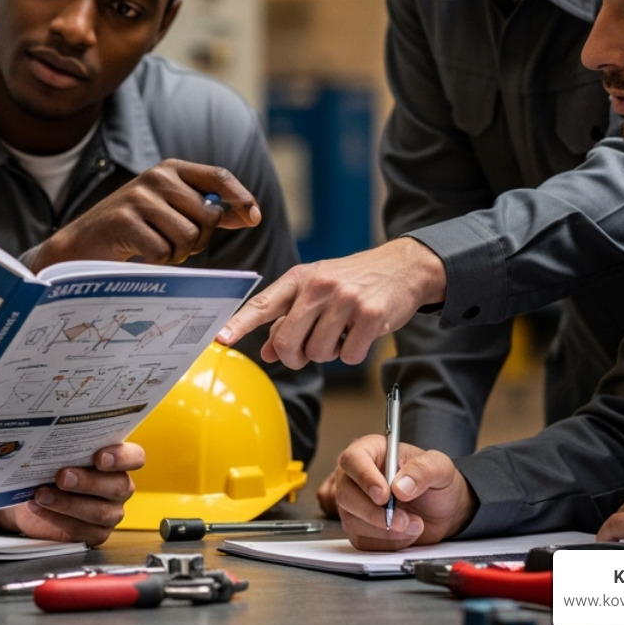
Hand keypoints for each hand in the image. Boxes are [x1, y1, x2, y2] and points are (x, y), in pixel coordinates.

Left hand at [0, 442, 144, 545]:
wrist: (34, 496)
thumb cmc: (51, 468)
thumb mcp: (59, 454)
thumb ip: (65, 446)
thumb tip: (51, 438)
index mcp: (117, 462)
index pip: (135, 457)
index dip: (122, 458)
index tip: (99, 457)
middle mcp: (119, 487)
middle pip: (118, 486)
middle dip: (88, 481)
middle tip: (62, 476)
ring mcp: (111, 513)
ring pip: (101, 512)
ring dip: (68, 503)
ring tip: (42, 494)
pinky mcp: (96, 534)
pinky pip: (83, 531)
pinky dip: (58, 518)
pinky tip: (40, 508)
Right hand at [29, 160, 259, 269]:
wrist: (82, 243)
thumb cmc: (132, 227)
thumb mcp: (169, 208)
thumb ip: (204, 208)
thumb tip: (248, 214)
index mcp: (170, 169)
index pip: (217, 176)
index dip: (240, 197)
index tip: (254, 218)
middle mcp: (156, 177)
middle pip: (207, 216)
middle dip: (200, 240)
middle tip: (177, 244)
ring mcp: (139, 197)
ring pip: (188, 236)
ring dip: (178, 253)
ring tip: (157, 248)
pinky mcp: (125, 221)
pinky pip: (165, 251)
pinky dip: (159, 261)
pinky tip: (143, 254)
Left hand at [216, 237, 446, 366]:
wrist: (402, 267)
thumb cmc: (354, 280)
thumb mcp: (317, 291)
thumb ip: (289, 319)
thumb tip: (266, 352)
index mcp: (299, 278)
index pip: (263, 304)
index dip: (240, 324)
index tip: (221, 339)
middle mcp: (318, 286)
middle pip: (287, 341)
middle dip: (295, 356)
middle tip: (309, 350)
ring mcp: (344, 299)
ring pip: (318, 353)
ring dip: (329, 353)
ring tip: (342, 331)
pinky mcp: (370, 315)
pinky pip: (348, 357)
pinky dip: (353, 353)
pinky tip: (360, 333)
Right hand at [326, 433, 475, 550]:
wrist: (443, 510)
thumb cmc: (436, 482)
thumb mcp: (440, 467)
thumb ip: (423, 470)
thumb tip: (400, 487)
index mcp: (370, 451)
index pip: (352, 460)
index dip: (365, 478)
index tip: (384, 495)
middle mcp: (355, 477)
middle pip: (345, 494)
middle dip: (376, 513)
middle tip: (404, 520)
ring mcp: (354, 504)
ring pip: (352, 521)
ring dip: (386, 531)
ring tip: (415, 524)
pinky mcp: (358, 528)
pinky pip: (363, 541)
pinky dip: (388, 543)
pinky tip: (405, 533)